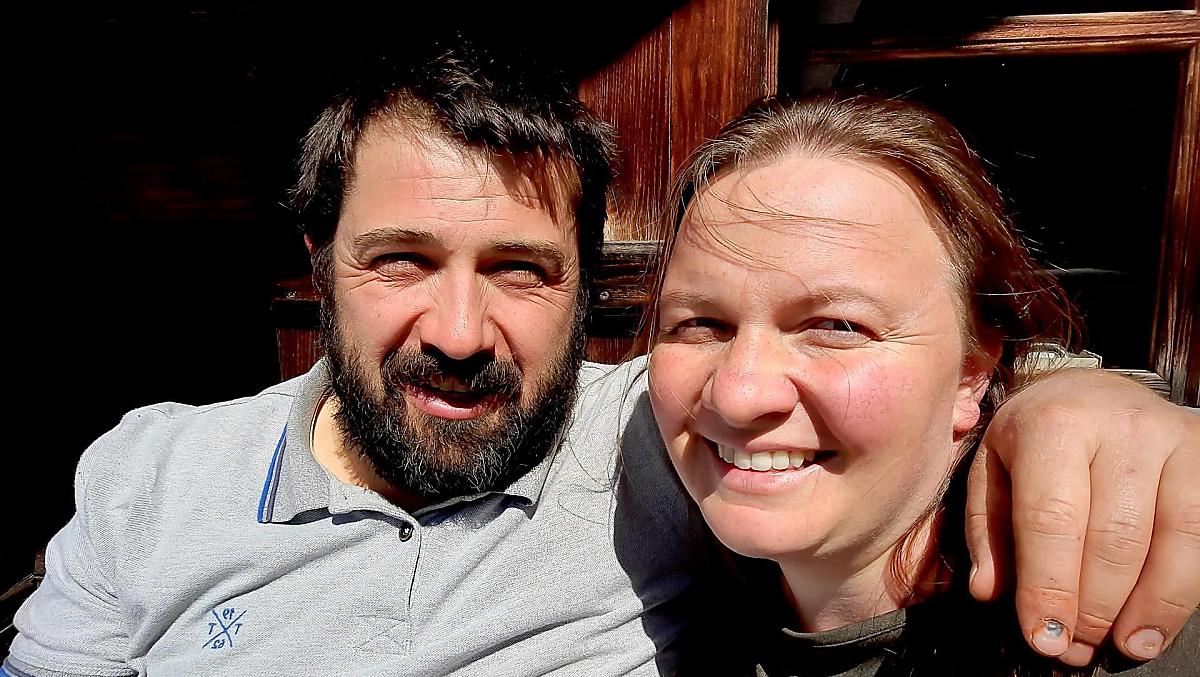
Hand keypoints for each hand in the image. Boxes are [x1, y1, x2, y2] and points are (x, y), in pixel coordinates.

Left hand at [965, 368, 1198, 666]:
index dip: (1049, 586)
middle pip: (1114, 537)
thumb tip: (989, 592)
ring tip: (1120, 646)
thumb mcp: (992, 470)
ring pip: (1172, 540)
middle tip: (1075, 647)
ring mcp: (1172, 440)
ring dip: (1145, 607)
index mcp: (1052, 425)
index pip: (1051, 518)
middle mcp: (1119, 427)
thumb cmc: (1033, 440)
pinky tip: (1155, 625)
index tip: (1042, 636)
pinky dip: (1182, 591)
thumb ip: (989, 531)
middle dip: (1094, 607)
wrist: (1091, 391)